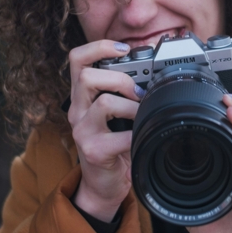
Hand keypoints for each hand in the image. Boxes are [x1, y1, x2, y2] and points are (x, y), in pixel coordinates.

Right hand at [67, 40, 142, 221]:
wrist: (102, 185)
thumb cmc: (112, 146)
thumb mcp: (113, 115)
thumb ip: (123, 94)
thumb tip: (154, 74)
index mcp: (82, 97)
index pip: (77, 59)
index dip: (98, 47)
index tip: (123, 48)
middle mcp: (77, 111)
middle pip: (86, 76)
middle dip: (120, 79)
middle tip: (138, 93)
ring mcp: (83, 131)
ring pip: (104, 103)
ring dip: (131, 107)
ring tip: (142, 116)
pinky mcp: (94, 151)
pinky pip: (120, 136)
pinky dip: (137, 134)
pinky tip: (142, 137)